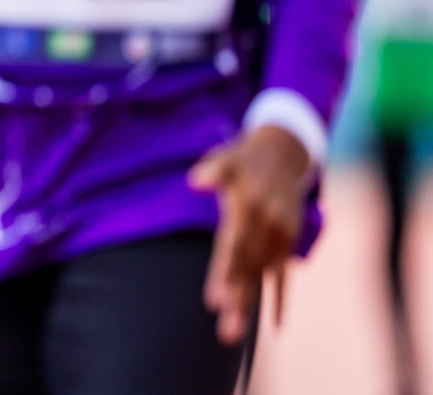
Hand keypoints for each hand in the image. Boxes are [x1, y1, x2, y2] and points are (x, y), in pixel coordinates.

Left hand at [188, 124, 313, 344]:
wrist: (285, 150)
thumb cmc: (244, 157)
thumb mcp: (227, 157)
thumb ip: (213, 170)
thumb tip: (195, 181)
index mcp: (249, 206)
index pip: (233, 246)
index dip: (223, 273)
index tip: (214, 301)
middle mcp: (268, 224)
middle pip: (248, 268)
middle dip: (236, 299)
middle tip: (226, 332)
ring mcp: (282, 234)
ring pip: (262, 276)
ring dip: (250, 304)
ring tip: (235, 332)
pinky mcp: (288, 241)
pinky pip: (283, 274)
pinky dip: (279, 298)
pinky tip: (276, 325)